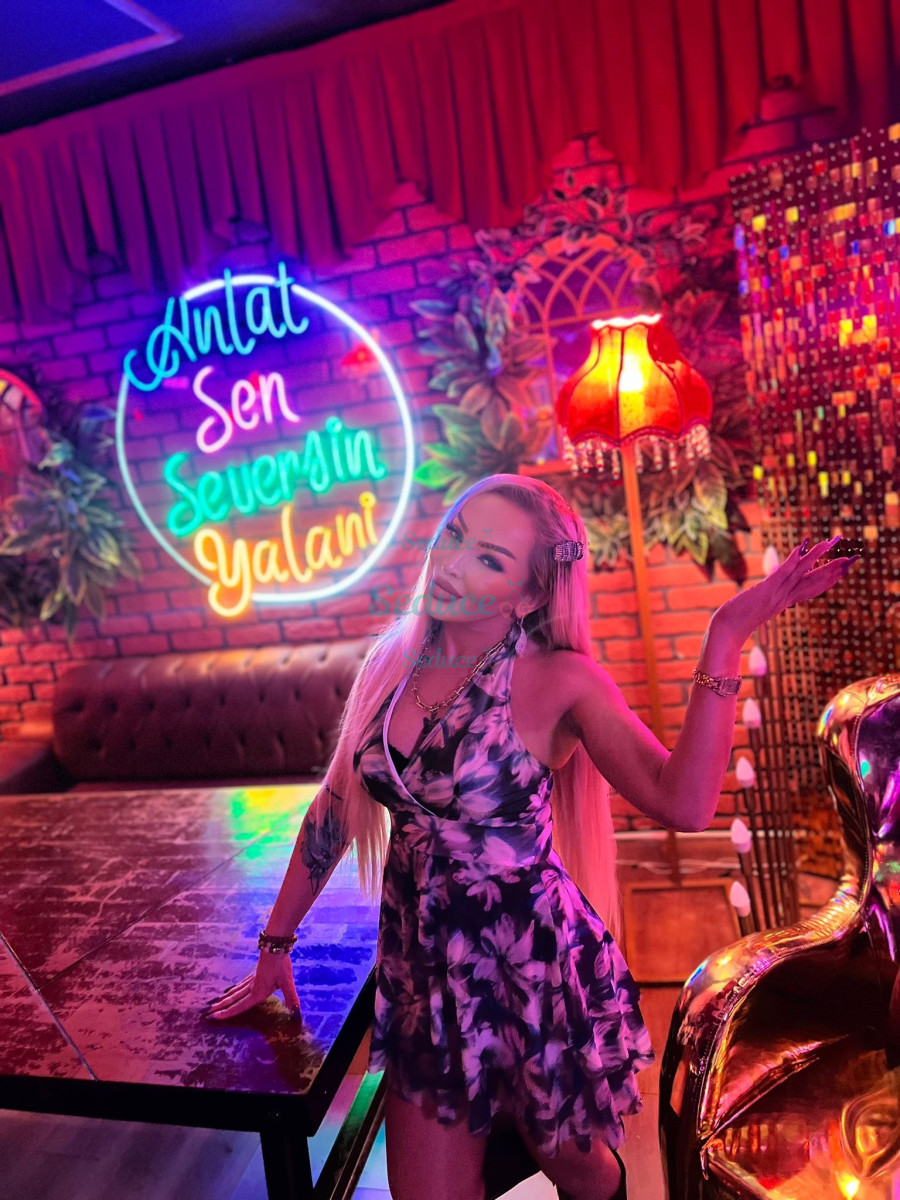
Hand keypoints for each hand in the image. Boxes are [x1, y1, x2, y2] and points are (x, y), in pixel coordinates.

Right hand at [202, 950, 301, 1021]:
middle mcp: (251, 987)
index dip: (228, 1013)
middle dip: (222, 1007)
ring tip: (215, 1003)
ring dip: (225, 999)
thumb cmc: (281, 965)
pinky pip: (240, 985)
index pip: (240, 1006)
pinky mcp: (254, 973)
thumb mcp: (287, 983)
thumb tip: (296, 1014)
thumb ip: (291, 998)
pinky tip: (231, 990)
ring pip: (235, 991)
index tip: (215, 1017)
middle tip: (208, 1013)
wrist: (275, 946)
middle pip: (234, 999)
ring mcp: (251, 979)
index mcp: (257, 992)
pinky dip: (233, 990)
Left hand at [713, 535, 860, 641]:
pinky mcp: (765, 589)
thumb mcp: (758, 610)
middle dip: (833, 570)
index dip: (829, 579)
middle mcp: (785, 598)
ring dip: (816, 557)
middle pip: (814, 582)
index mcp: (785, 603)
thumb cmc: (738, 622)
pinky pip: (783, 573)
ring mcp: (776, 594)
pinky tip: (802, 548)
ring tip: (830, 542)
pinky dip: (794, 560)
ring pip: (801, 573)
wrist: (727, 632)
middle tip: (851, 558)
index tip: (843, 569)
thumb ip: (768, 603)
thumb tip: (772, 599)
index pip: (812, 589)